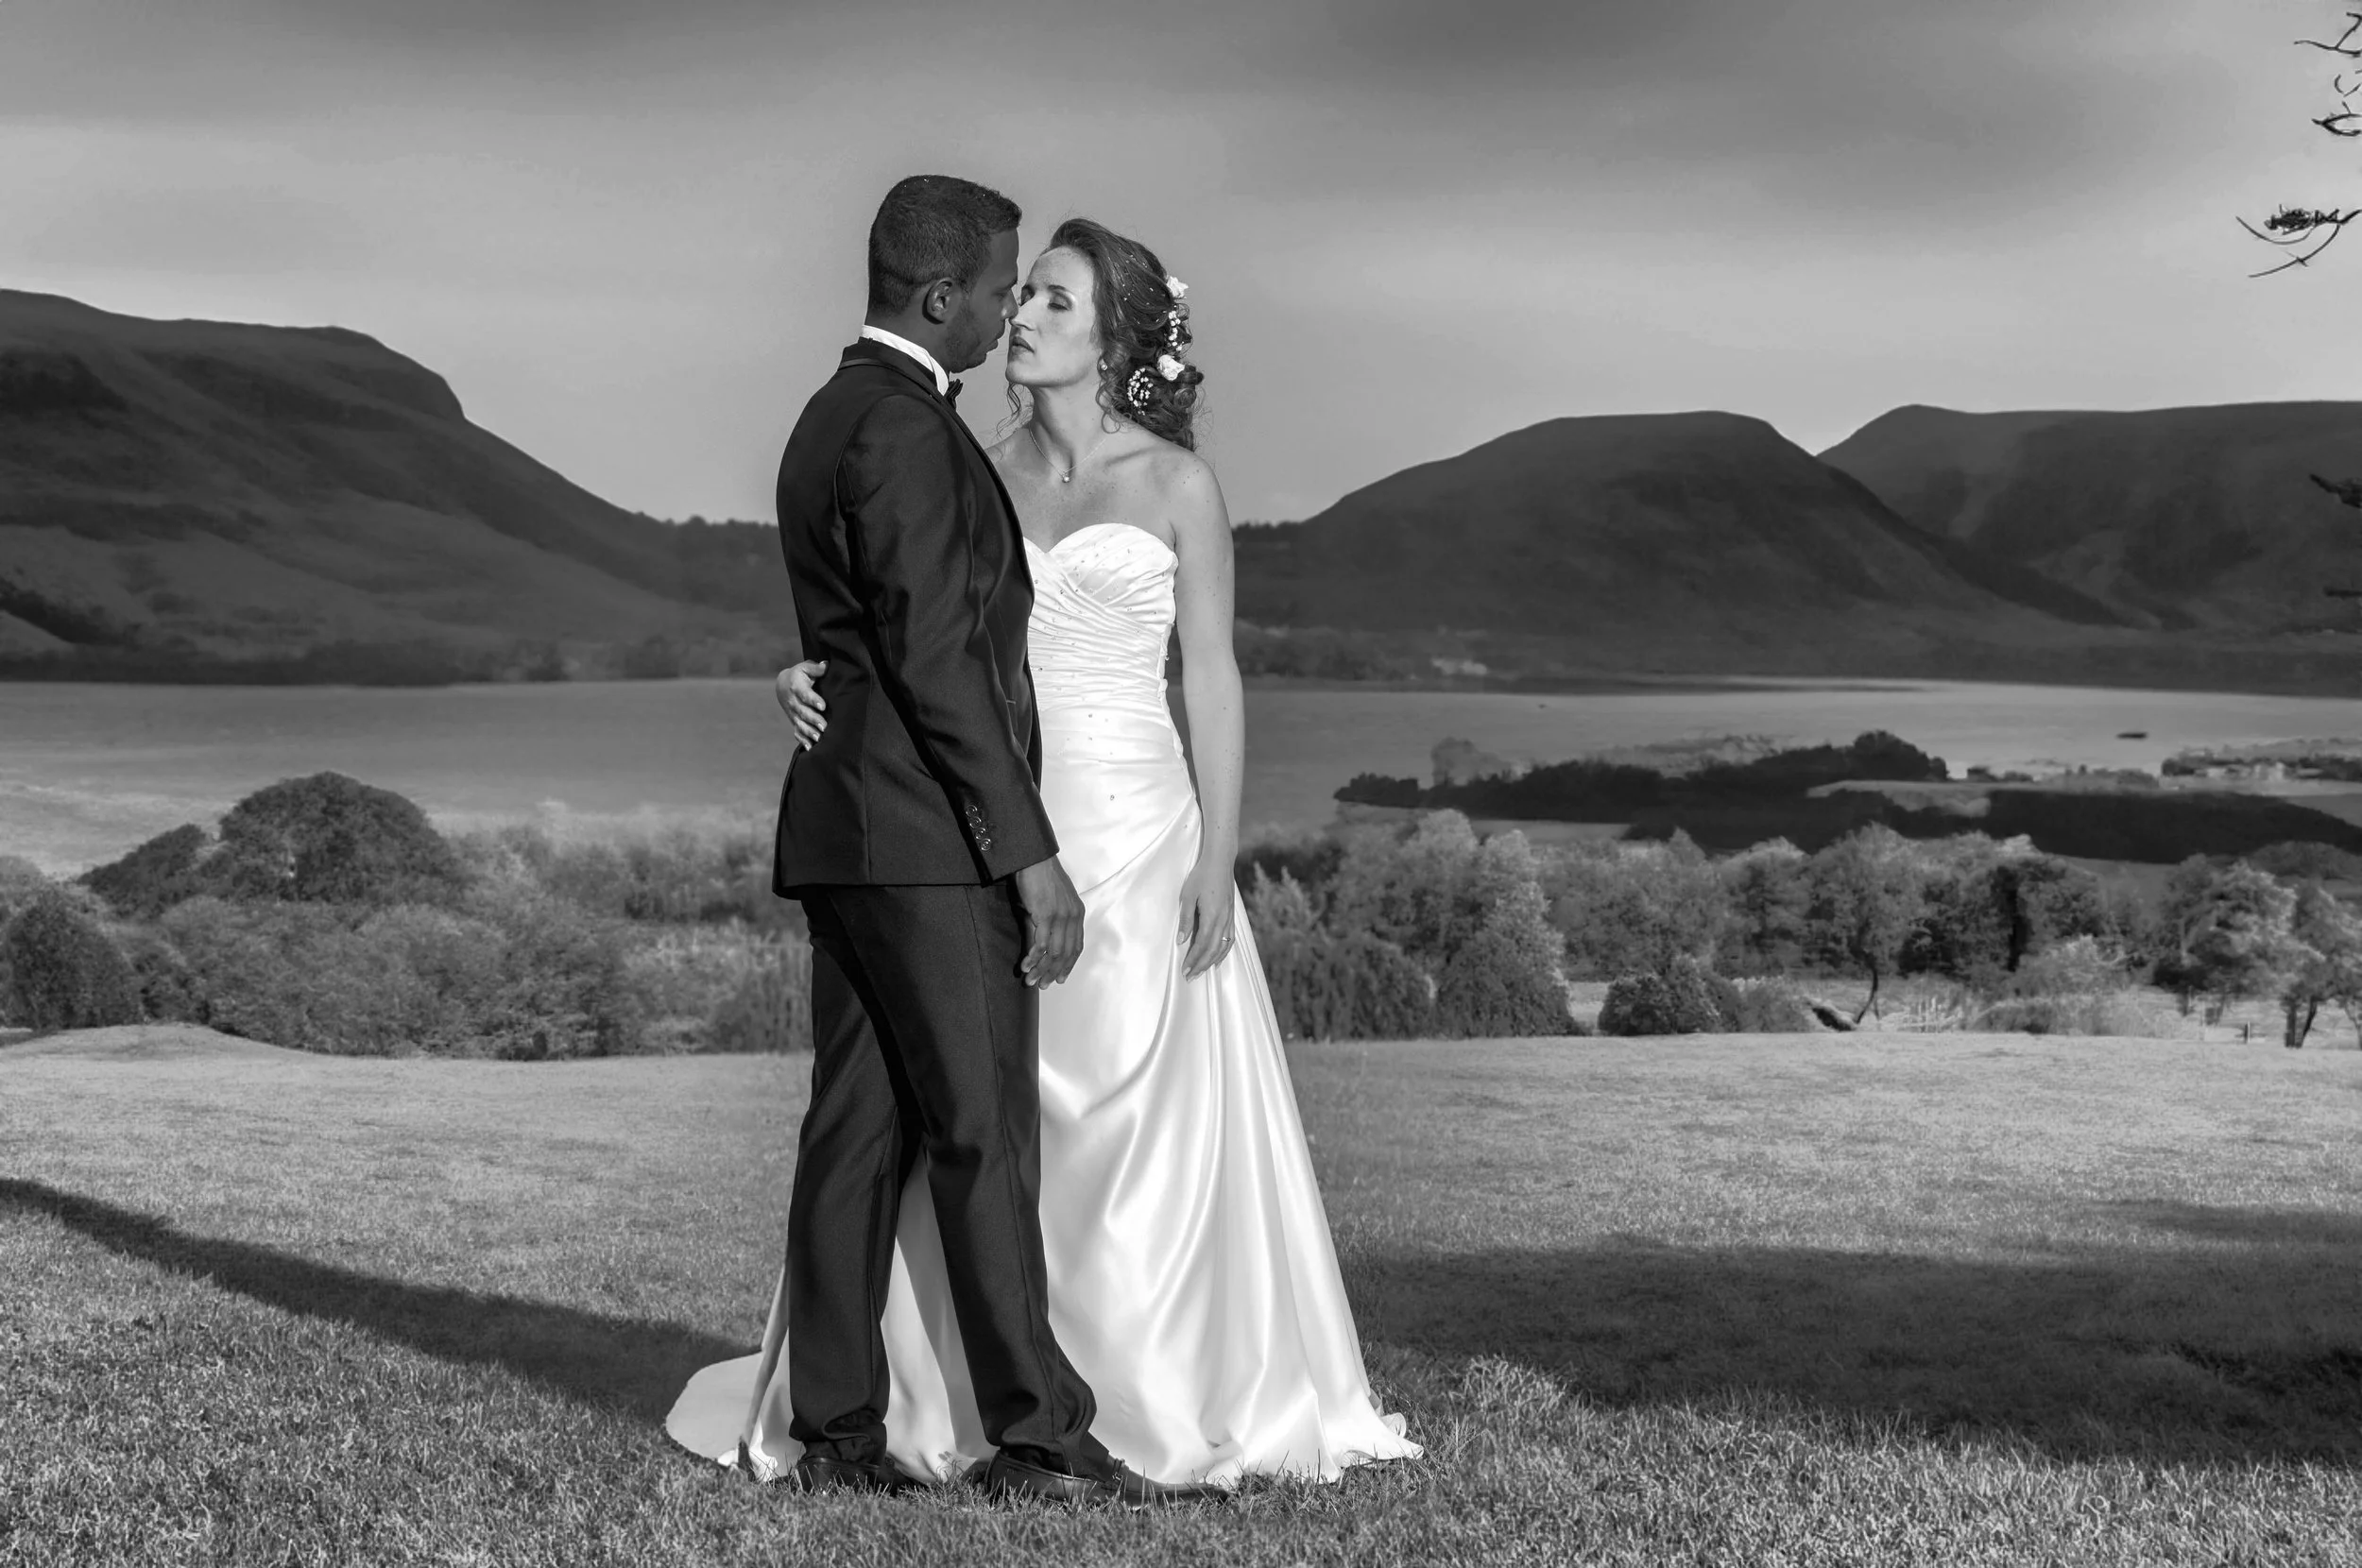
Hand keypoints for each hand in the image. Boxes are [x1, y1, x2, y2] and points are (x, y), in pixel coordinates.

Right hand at [774, 660, 827, 746]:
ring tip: (819, 738)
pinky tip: (811, 748)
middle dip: (814, 720)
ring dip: (809, 732)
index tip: (822, 705)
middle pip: (803, 712)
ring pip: (800, 724)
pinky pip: (797, 732)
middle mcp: (793, 702)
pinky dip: (803, 740)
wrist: (783, 685)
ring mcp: (793, 714)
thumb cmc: (799, 675)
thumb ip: (816, 668)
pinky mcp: (794, 721)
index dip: (813, 700)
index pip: (805, 694)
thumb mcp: (805, 668)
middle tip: (824, 726)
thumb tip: (826, 665)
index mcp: (796, 687)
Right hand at [1012, 856, 1083, 987]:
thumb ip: (1052, 920)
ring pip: (1054, 952)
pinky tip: (1026, 965)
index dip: (1068, 965)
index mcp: (1077, 913)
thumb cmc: (1040, 876)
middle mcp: (1072, 916)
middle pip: (1066, 953)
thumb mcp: (1053, 900)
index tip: (1060, 979)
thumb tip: (1043, 940)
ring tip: (1031, 981)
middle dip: (1053, 972)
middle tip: (1042, 985)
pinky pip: (1042, 943)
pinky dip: (1034, 957)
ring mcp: (1060, 916)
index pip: (1076, 947)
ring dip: (1041, 969)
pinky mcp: (1046, 914)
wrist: (1034, 858)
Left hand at [1177, 855, 1236, 979]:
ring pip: (1223, 947)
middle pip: (1213, 950)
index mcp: (1212, 916)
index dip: (1193, 960)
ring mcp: (1229, 918)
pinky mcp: (1231, 915)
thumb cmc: (1201, 876)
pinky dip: (1224, 952)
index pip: (1202, 945)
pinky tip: (1218, 959)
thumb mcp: (1187, 896)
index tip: (1184, 970)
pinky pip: (1230, 939)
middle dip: (1201, 966)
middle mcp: (1223, 920)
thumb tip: (1181, 941)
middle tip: (1190, 977)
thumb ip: (1185, 919)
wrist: (1220, 862)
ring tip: (1202, 972)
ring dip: (1212, 961)